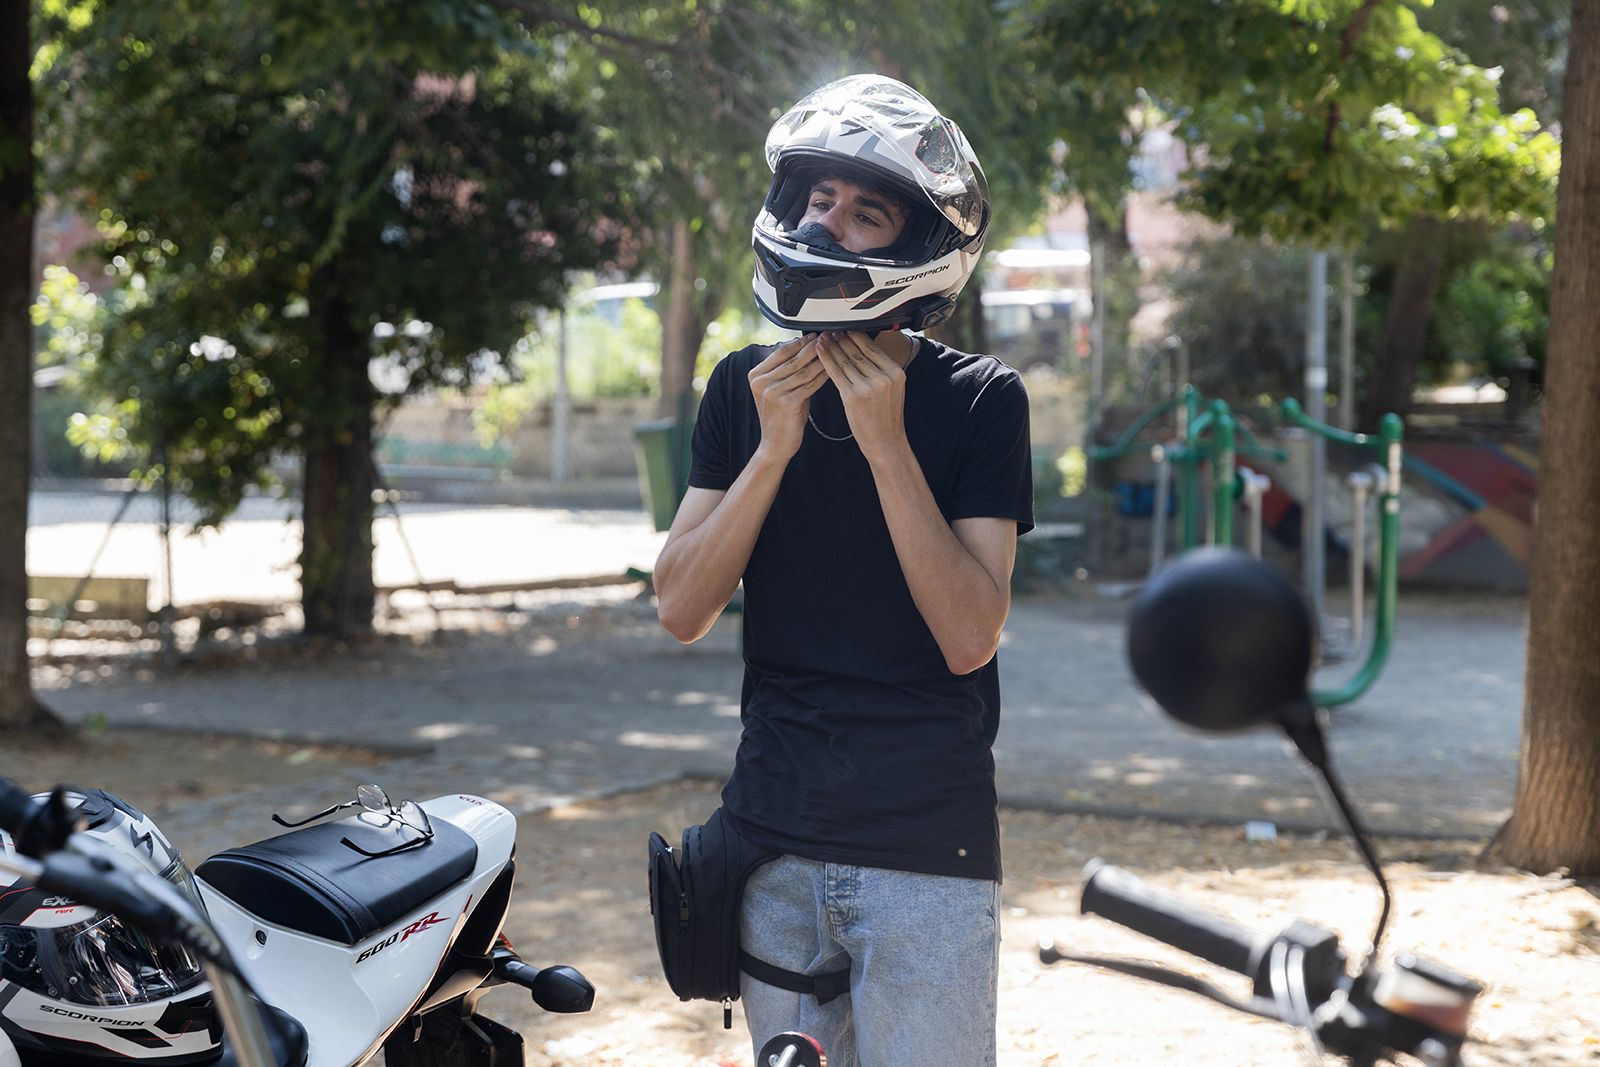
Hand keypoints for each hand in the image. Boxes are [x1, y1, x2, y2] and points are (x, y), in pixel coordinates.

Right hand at [749, 334, 826, 460]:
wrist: (775, 445)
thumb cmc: (782, 418)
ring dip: (821, 359)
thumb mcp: (780, 391)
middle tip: (829, 337)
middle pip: (793, 359)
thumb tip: (807, 349)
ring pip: (803, 370)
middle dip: (813, 347)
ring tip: (834, 350)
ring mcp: (772, 392)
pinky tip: (833, 370)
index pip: (781, 352)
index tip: (816, 335)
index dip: (800, 342)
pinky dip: (823, 376)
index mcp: (756, 375)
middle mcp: (762, 382)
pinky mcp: (786, 402)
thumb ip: (788, 372)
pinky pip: (810, 385)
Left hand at [816, 331, 907, 462]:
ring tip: (821, 339)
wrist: (885, 442)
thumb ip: (881, 369)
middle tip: (829, 331)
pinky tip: (819, 353)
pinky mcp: (853, 397)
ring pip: (845, 362)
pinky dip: (826, 361)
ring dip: (831, 348)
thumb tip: (862, 349)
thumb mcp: (892, 388)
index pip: (872, 348)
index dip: (855, 336)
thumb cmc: (886, 417)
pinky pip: (836, 374)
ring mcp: (868, 387)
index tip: (844, 329)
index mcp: (895, 372)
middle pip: (857, 352)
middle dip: (841, 340)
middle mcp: (883, 377)